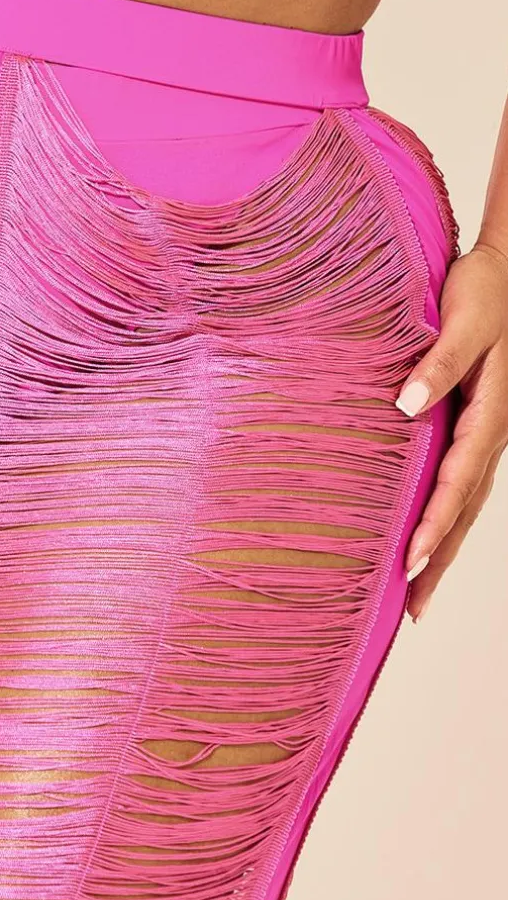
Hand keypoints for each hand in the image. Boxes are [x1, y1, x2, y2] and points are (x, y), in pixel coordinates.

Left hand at [396, 242, 507, 621]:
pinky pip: (463, 485)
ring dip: (442, 549)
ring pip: (465, 504)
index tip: (408, 565)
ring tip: (417, 592)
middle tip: (413, 610)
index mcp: (489, 415)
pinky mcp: (477, 427)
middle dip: (438, 561)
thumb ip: (438, 363)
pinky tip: (426, 535)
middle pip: (464, 512)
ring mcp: (487, 434)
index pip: (456, 485)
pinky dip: (446, 518)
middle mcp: (492, 434)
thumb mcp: (464, 320)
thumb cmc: (485, 289)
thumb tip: (406, 405)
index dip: (433, 528)